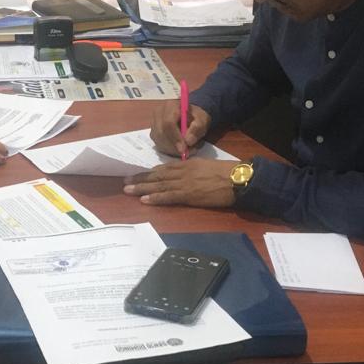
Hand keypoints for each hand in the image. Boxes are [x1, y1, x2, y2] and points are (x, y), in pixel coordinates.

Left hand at [122, 158, 236, 207]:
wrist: (237, 178)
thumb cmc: (227, 172)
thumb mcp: (208, 165)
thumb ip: (195, 169)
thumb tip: (188, 175)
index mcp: (188, 164)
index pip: (165, 167)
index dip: (151, 172)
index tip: (140, 174)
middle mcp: (183, 171)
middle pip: (157, 175)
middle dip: (141, 178)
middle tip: (125, 181)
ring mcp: (185, 183)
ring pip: (159, 185)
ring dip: (142, 187)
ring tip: (128, 190)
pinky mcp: (189, 194)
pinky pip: (168, 196)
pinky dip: (155, 198)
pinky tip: (144, 199)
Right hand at [148, 101, 211, 156]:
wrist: (190, 115)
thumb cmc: (196, 116)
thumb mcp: (202, 120)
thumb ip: (197, 129)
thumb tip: (188, 141)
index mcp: (170, 105)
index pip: (168, 123)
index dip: (175, 137)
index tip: (184, 149)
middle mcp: (158, 112)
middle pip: (161, 133)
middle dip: (174, 146)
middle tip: (187, 153)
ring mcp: (153, 122)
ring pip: (158, 140)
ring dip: (171, 149)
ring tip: (186, 150)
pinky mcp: (153, 132)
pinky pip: (157, 143)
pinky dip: (168, 150)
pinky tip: (178, 149)